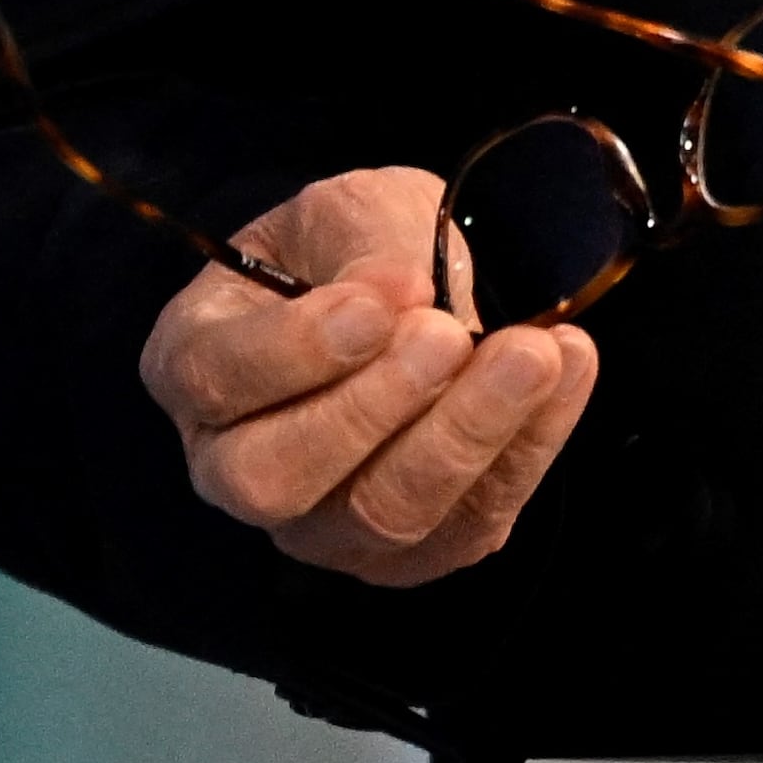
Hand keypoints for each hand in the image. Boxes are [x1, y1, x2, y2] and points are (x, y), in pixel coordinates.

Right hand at [137, 167, 600, 584]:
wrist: (421, 289)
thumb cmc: (357, 249)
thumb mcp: (351, 211)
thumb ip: (367, 245)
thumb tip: (402, 292)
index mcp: (196, 365)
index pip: (215, 380)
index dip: (293, 351)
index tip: (373, 305)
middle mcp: (238, 465)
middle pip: (276, 478)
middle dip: (373, 408)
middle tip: (447, 334)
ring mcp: (323, 525)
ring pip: (380, 517)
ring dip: (464, 433)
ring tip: (530, 352)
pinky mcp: (414, 552)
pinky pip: (468, 523)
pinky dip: (528, 446)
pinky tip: (566, 368)